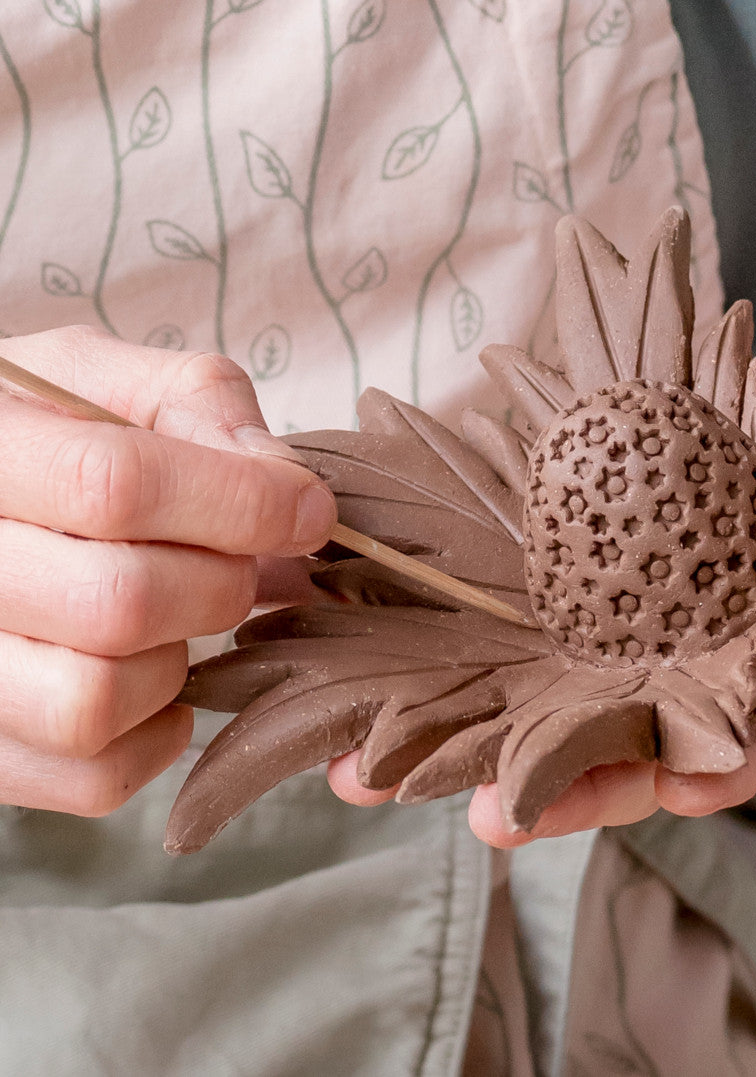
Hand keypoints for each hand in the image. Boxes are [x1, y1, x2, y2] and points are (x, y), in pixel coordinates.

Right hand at [0, 327, 336, 815]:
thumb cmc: (45, 432)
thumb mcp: (101, 379)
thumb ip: (196, 401)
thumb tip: (281, 476)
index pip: (113, 486)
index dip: (241, 502)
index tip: (309, 510)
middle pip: (119, 603)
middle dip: (221, 583)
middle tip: (238, 561)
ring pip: (95, 702)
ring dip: (179, 660)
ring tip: (181, 613)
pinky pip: (92, 776)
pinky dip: (156, 733)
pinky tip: (156, 672)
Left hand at [329, 310, 755, 845]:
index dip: (733, 753)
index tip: (679, 785)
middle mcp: (727, 641)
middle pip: (651, 736)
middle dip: (580, 779)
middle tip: (491, 816)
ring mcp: (664, 620)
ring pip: (576, 704)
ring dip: (492, 740)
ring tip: (384, 773)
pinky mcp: (605, 583)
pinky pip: (535, 634)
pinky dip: (470, 662)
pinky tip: (393, 677)